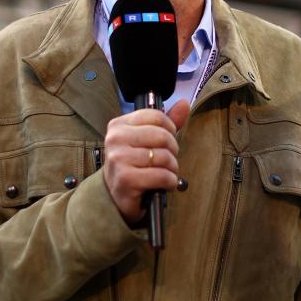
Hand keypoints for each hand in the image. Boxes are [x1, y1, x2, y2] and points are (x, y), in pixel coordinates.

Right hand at [102, 100, 189, 223]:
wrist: (116, 198)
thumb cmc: (134, 166)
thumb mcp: (147, 141)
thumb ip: (166, 122)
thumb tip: (184, 103)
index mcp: (119, 125)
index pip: (156, 116)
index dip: (170, 129)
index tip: (167, 141)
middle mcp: (115, 139)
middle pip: (162, 136)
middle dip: (172, 150)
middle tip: (167, 160)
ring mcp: (118, 159)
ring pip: (163, 156)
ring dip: (172, 168)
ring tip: (165, 173)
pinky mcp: (126, 179)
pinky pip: (162, 175)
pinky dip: (170, 181)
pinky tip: (165, 184)